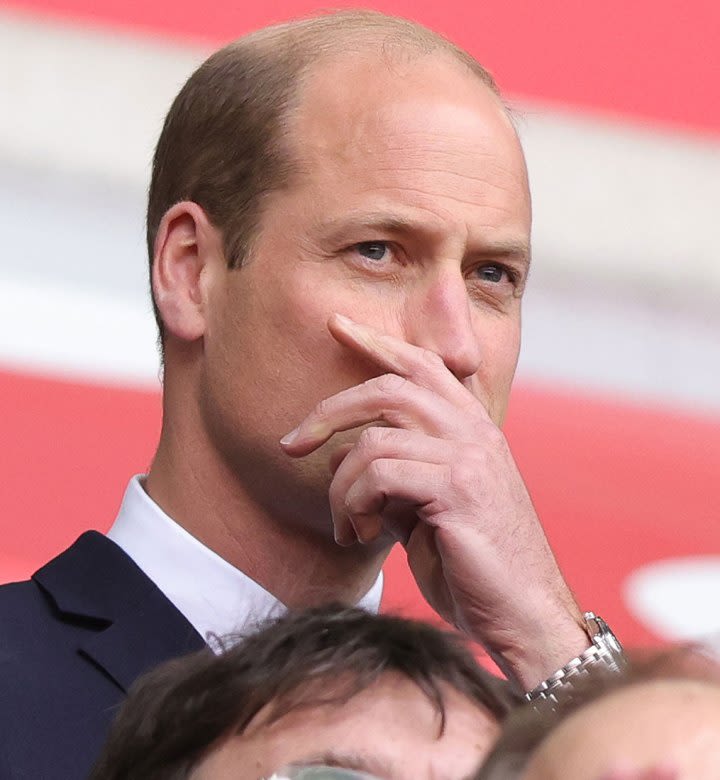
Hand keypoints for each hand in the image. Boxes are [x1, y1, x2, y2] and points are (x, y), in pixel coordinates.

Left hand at [281, 313, 589, 689]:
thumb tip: (348, 459)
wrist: (524, 615)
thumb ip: (400, 473)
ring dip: (340, 487)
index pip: (423, 365)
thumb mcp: (431, 509)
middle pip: (390, 387)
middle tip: (292, 442)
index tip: (337, 325)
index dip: (377, 342)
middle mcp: (475, 432)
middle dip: (330, 410)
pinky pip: (378, 474)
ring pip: (374, 439)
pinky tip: (362, 534)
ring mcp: (469, 456)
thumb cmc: (474, 566)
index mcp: (473, 429)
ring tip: (346, 525)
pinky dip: (354, 505)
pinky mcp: (458, 488)